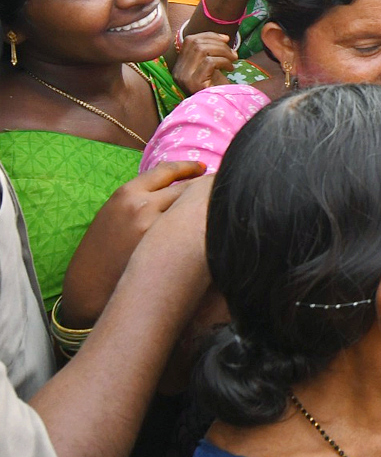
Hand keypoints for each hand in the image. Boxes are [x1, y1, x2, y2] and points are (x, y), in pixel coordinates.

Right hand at [59, 162, 207, 326]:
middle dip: (203, 190)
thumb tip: (177, 185)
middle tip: (217, 193)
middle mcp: (143, 206)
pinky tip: (209, 234)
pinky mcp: (166, 251)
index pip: (167, 170)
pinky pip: (194, 234)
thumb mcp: (114, 213)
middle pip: (187, 188)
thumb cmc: (101, 251)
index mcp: (126, 193)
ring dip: (206, 210)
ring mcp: (156, 229)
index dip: (189, 167)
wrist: (87, 288)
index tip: (203, 168)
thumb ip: (141, 197)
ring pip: (194, 210)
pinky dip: (203, 231)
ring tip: (216, 213)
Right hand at [173, 32, 236, 93]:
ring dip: (223, 51)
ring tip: (233, 60)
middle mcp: (178, 71)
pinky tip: (230, 68)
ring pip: (202, 50)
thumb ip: (213, 52)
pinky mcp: (194, 83)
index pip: (189, 40)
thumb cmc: (217, 89)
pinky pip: (209, 62)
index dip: (209, 35)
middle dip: (219, 43)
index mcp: (180, 65)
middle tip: (233, 53)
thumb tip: (224, 37)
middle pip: (196, 43)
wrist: (219, 111)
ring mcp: (184, 77)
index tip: (226, 39)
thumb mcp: (213, 68)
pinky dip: (223, 61)